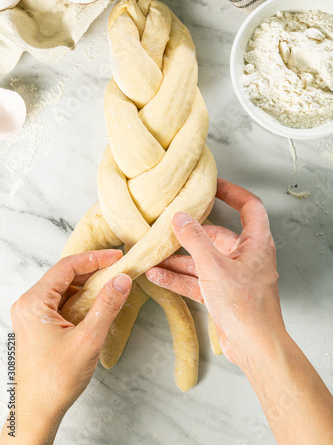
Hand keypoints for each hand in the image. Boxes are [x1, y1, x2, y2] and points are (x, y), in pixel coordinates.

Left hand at [2, 250, 131, 444]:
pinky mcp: (39, 325)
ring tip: (113, 285)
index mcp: (34, 302)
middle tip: (119, 269)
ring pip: (65, 289)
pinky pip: (63, 303)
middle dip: (94, 271)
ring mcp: (33, 315)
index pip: (66, 266)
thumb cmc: (55, 380)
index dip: (95, 258)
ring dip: (89, 286)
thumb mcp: (88, 340)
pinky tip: (99, 304)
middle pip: (65, 276)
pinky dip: (82, 300)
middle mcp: (30, 304)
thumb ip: (107, 306)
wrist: (37, 412)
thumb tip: (122, 279)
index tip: (117, 256)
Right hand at [147, 179, 284, 367]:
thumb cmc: (244, 305)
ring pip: (202, 260)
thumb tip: (180, 217)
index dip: (232, 192)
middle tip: (166, 226)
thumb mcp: (214, 267)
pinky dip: (179, 278)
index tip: (211, 184)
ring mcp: (232, 276)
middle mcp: (245, 256)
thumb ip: (194, 240)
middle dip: (189, 235)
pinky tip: (156, 275)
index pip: (249, 207)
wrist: (254, 347)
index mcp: (255, 243)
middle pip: (215, 236)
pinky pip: (198, 280)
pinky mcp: (222, 294)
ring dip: (178, 259)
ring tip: (153, 253)